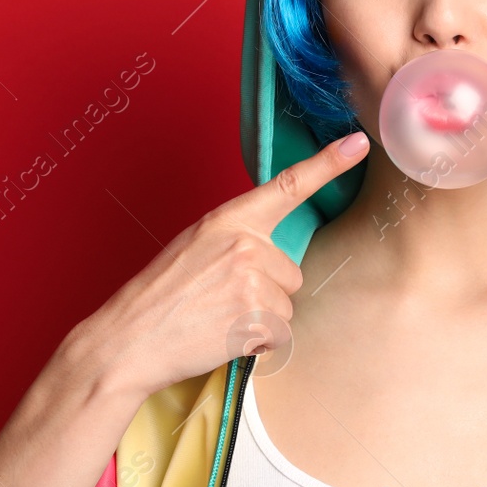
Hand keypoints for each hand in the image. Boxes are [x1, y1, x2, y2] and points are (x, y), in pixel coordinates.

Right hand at [73, 130, 370, 399]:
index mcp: (229, 219)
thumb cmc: (159, 296)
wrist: (129, 339)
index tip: (358, 143)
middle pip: (291, 271)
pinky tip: (223, 337)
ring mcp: (253, 280)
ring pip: (286, 304)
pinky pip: (279, 333)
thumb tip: (270, 254)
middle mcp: (246, 244)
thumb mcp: (195, 246)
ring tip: (218, 319)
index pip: (287, 185)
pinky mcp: (257, 318)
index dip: (327, 163)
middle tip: (221, 300)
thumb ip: (236, 239)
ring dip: (261, 319)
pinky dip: (257, 342)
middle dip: (266, 291)